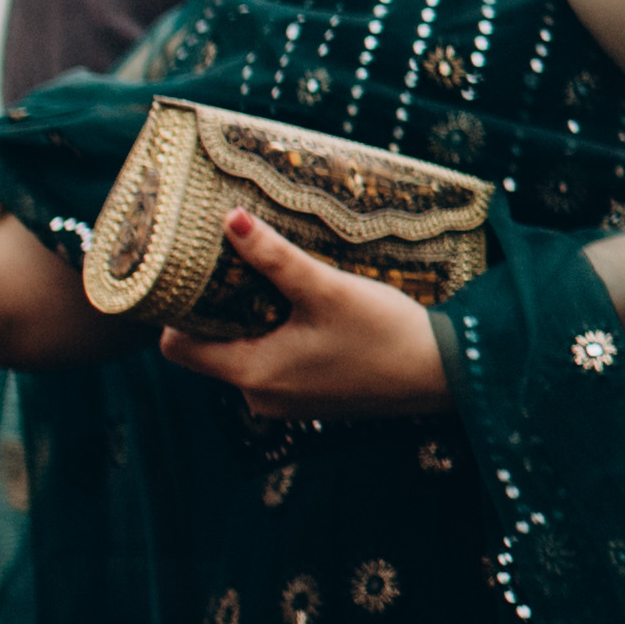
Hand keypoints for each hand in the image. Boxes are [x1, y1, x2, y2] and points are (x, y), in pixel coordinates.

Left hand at [159, 214, 455, 418]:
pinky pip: (275, 368)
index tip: (196, 276)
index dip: (178, 311)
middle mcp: (260, 399)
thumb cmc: (385, 334)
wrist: (446, 374)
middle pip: (212, 349)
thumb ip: (275, 257)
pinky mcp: (312, 401)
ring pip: (245, 356)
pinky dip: (281, 341)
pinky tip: (309, 315)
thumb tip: (231, 219)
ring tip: (279, 286)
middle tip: (239, 268)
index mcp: (251, 375)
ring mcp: (287, 404)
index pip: (178, 347)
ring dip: (255, 324)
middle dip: (222, 310)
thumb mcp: (327, 289)